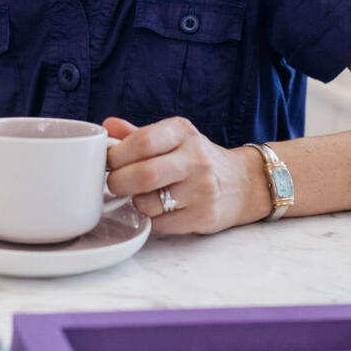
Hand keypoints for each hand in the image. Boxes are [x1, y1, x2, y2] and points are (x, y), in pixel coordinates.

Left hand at [103, 116, 268, 233]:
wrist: (243, 183)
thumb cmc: (198, 160)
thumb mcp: (174, 138)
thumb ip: (139, 134)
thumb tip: (107, 126)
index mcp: (183, 132)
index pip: (142, 141)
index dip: (116, 155)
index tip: (108, 162)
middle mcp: (196, 158)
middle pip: (143, 175)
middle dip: (118, 182)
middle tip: (115, 184)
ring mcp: (203, 189)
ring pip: (148, 203)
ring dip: (136, 202)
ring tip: (143, 195)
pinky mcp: (204, 216)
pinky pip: (160, 224)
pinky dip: (152, 219)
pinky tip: (161, 209)